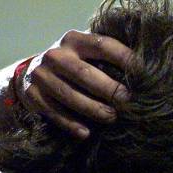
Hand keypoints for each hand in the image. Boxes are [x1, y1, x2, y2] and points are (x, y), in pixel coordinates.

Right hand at [18, 30, 132, 138]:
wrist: (31, 72)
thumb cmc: (72, 64)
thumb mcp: (84, 53)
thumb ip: (105, 58)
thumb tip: (141, 74)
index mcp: (73, 40)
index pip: (102, 45)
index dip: (123, 58)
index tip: (141, 73)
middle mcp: (55, 55)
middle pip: (84, 74)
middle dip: (108, 89)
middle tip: (126, 101)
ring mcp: (41, 75)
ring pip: (70, 96)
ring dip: (93, 109)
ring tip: (111, 118)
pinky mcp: (33, 95)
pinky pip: (54, 113)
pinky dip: (71, 124)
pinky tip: (86, 133)